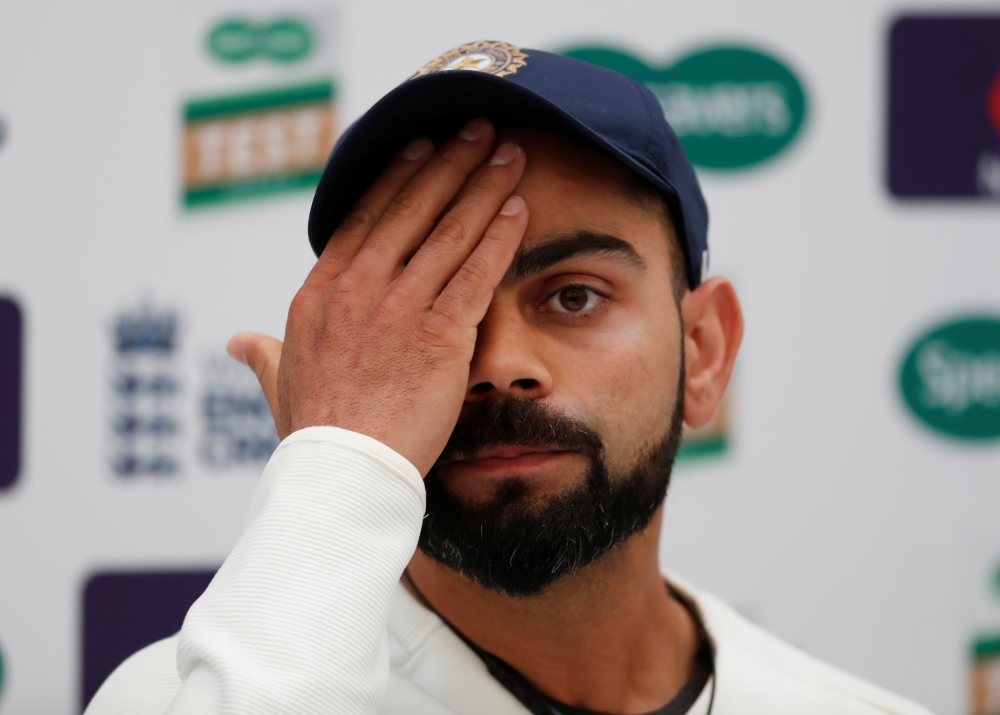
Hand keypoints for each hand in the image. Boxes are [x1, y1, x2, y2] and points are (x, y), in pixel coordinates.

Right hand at [227, 119, 527, 474]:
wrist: (340, 474)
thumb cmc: (314, 434)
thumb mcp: (278, 383)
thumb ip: (262, 353)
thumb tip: (238, 340)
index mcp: (321, 292)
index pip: (364, 217)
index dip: (397, 177)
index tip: (420, 147)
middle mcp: (359, 289)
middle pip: (412, 210)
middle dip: (450, 164)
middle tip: (478, 129)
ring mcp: (399, 308)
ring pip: (448, 232)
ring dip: (484, 187)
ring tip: (510, 154)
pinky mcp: (439, 336)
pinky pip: (474, 274)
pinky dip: (498, 239)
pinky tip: (518, 211)